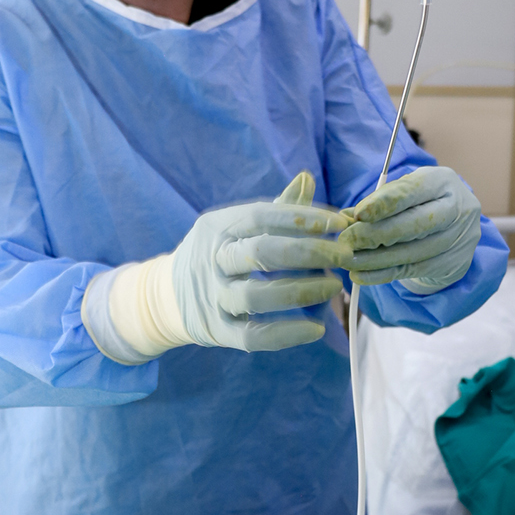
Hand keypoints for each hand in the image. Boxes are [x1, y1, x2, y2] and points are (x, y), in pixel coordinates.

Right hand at [171, 171, 351, 350]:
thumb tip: (307, 177)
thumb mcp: (237, 226)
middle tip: (345, 255)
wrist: (168, 296)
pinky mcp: (217, 331)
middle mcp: (212, 260)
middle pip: (261, 252)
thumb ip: (276, 208)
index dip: (302, 218)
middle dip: (309, 253)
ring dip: (300, 291)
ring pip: (256, 297)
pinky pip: (252, 336)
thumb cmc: (221, 254)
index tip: (339, 223)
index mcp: (218, 227)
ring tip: (335, 287)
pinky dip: (286, 334)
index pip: (261, 216)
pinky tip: (316, 328)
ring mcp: (212, 297)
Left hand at [337, 166, 481, 292]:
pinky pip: (411, 271)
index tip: (358, 214)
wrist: (458, 229)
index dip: (384, 203)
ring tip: (347, 260)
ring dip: (374, 259)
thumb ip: (377, 203)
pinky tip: (360, 275)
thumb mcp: (404, 193)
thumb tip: (344, 219)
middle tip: (346, 241)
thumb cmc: (422, 203)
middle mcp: (456, 209)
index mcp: (442, 182)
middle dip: (376, 234)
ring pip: (411, 252)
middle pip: (416, 224)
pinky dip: (382, 274)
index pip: (412, 191)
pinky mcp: (451, 265)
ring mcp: (457, 239)